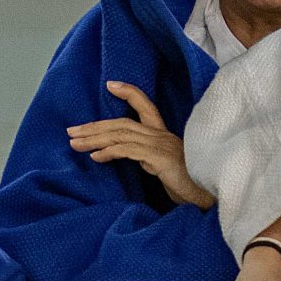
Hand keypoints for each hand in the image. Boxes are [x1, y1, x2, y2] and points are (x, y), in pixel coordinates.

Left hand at [68, 81, 214, 208]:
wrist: (209, 195)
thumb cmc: (188, 184)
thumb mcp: (163, 167)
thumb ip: (148, 158)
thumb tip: (128, 155)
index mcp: (163, 134)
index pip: (146, 106)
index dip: (129, 93)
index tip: (110, 85)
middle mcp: (161, 135)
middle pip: (122, 123)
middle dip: (94, 126)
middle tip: (71, 131)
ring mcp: (161, 144)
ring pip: (121, 135)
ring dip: (94, 139)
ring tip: (75, 144)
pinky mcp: (159, 157)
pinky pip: (129, 150)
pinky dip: (110, 151)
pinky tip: (95, 156)